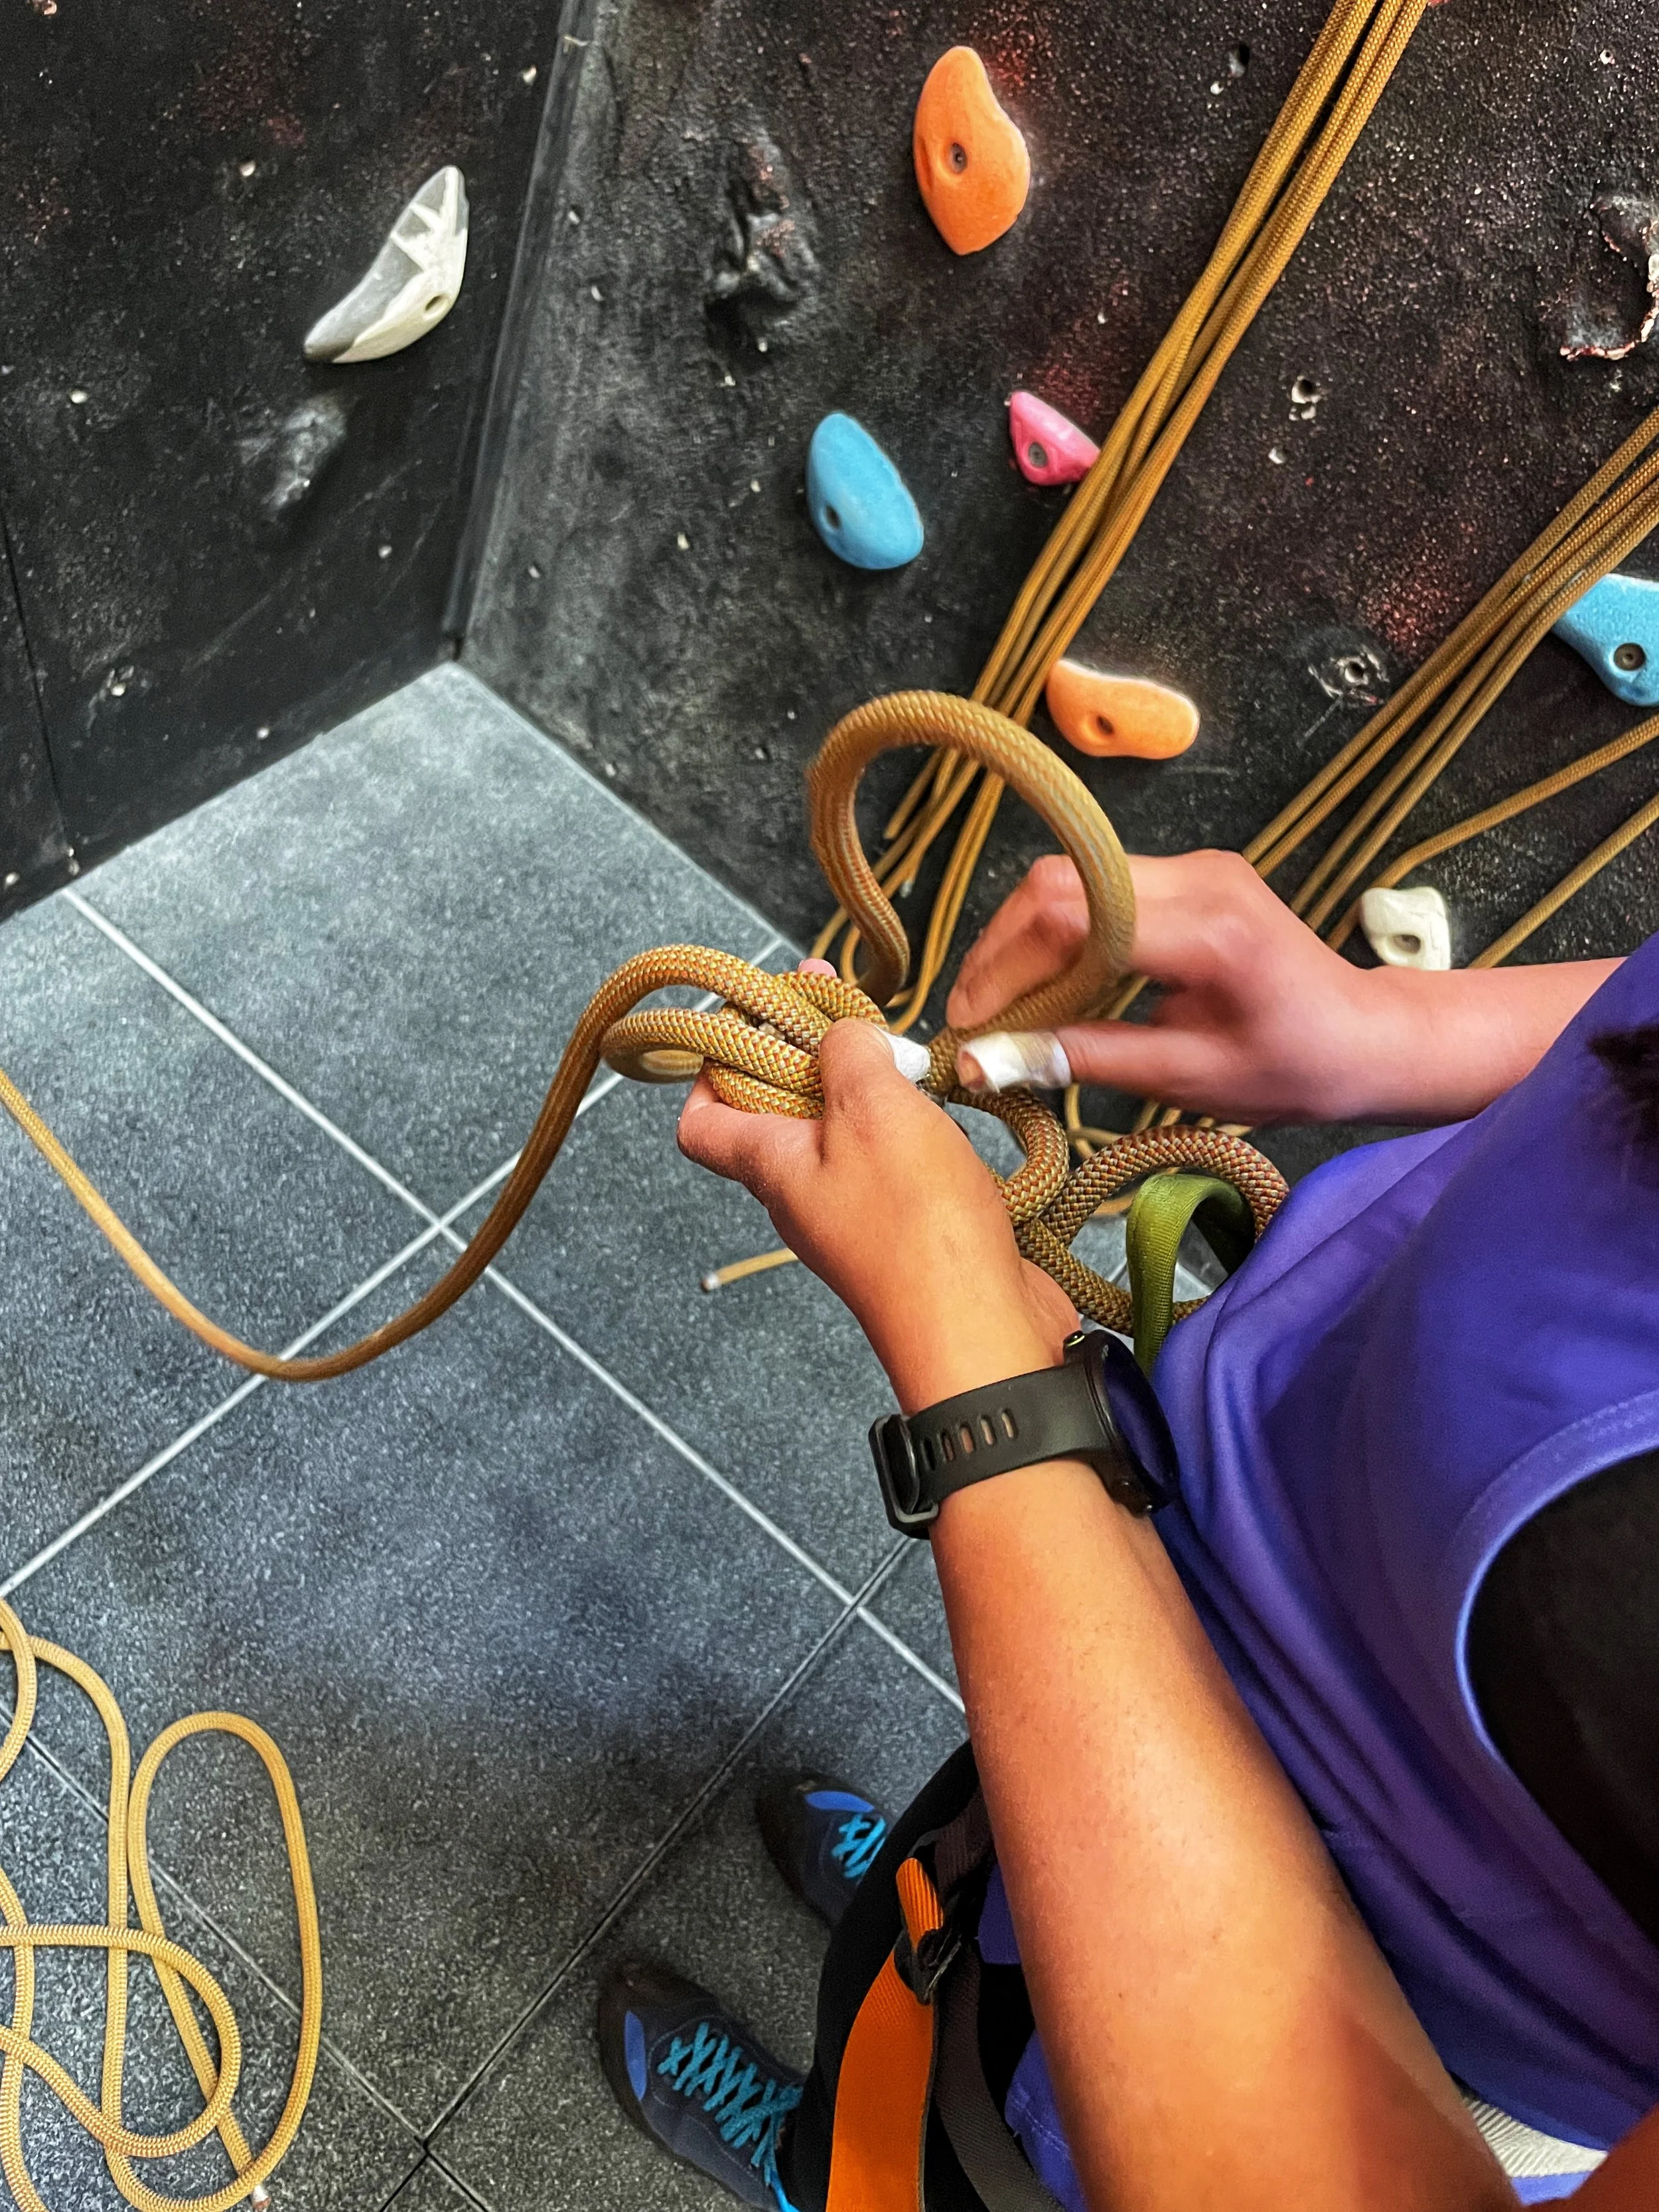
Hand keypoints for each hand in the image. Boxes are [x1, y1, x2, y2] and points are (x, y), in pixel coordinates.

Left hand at [678, 1011, 1075, 1411]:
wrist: (982, 1324)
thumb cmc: (917, 1229)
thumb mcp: (871, 1106)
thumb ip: (847, 1054)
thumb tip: (842, 1036)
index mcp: (771, 1165)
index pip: (701, 1121)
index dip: (712, 1065)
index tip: (751, 1020)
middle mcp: (804, 1193)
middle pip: (778, 1114)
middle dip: (808, 1054)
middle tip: (845, 1011)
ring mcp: (855, 1213)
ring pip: (841, 1133)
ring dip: (867, 1087)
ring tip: (905, 1055)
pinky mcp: (908, 1226)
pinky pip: (893, 1161)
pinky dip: (910, 1124)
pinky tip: (943, 1107)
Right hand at [948, 850, 1380, 1122]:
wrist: (1367, 1037)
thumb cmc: (1291, 1070)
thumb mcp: (1185, 1079)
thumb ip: (1083, 1059)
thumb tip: (987, 1061)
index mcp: (1206, 929)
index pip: (1070, 918)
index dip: (1004, 968)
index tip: (970, 1027)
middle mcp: (1197, 876)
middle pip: (1058, 883)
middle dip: (1000, 950)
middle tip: (973, 1019)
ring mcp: (1194, 865)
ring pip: (1069, 878)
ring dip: (1021, 939)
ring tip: (1000, 1006)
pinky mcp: (1189, 872)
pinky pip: (1096, 887)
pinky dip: (1056, 933)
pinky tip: (1046, 984)